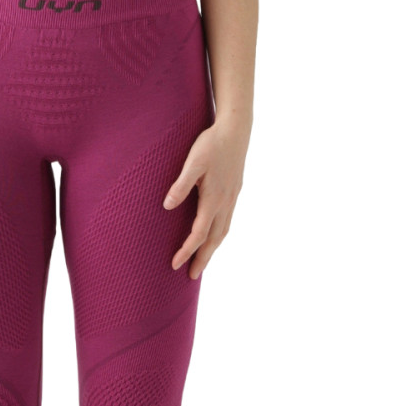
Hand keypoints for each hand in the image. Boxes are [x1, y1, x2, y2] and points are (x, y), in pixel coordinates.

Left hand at [162, 118, 250, 279]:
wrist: (236, 128)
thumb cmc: (211, 143)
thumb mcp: (192, 162)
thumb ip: (180, 185)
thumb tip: (168, 206)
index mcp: (213, 199)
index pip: (198, 234)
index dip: (186, 251)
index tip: (174, 264)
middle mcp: (225, 203)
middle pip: (213, 240)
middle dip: (202, 259)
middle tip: (191, 276)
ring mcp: (232, 198)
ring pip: (223, 232)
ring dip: (212, 249)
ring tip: (202, 262)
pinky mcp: (234, 192)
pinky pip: (227, 221)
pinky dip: (219, 235)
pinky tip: (214, 236)